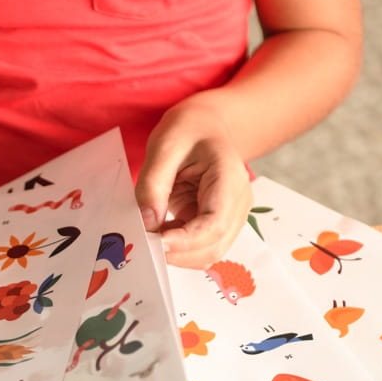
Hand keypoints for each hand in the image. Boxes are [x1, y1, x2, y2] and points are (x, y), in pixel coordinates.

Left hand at [135, 101, 251, 268]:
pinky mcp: (215, 225)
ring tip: (151, 235)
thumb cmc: (189, 130)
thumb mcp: (164, 147)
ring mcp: (230, 217)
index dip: (185, 241)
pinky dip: (177, 248)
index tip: (154, 242)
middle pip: (213, 247)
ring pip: (207, 254)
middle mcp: (238, 204)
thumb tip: (147, 223)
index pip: (214, 224)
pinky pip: (198, 248)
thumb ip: (153, 185)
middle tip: (144, 244)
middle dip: (177, 253)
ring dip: (177, 254)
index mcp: (229, 179)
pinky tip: (159, 232)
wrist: (206, 126)